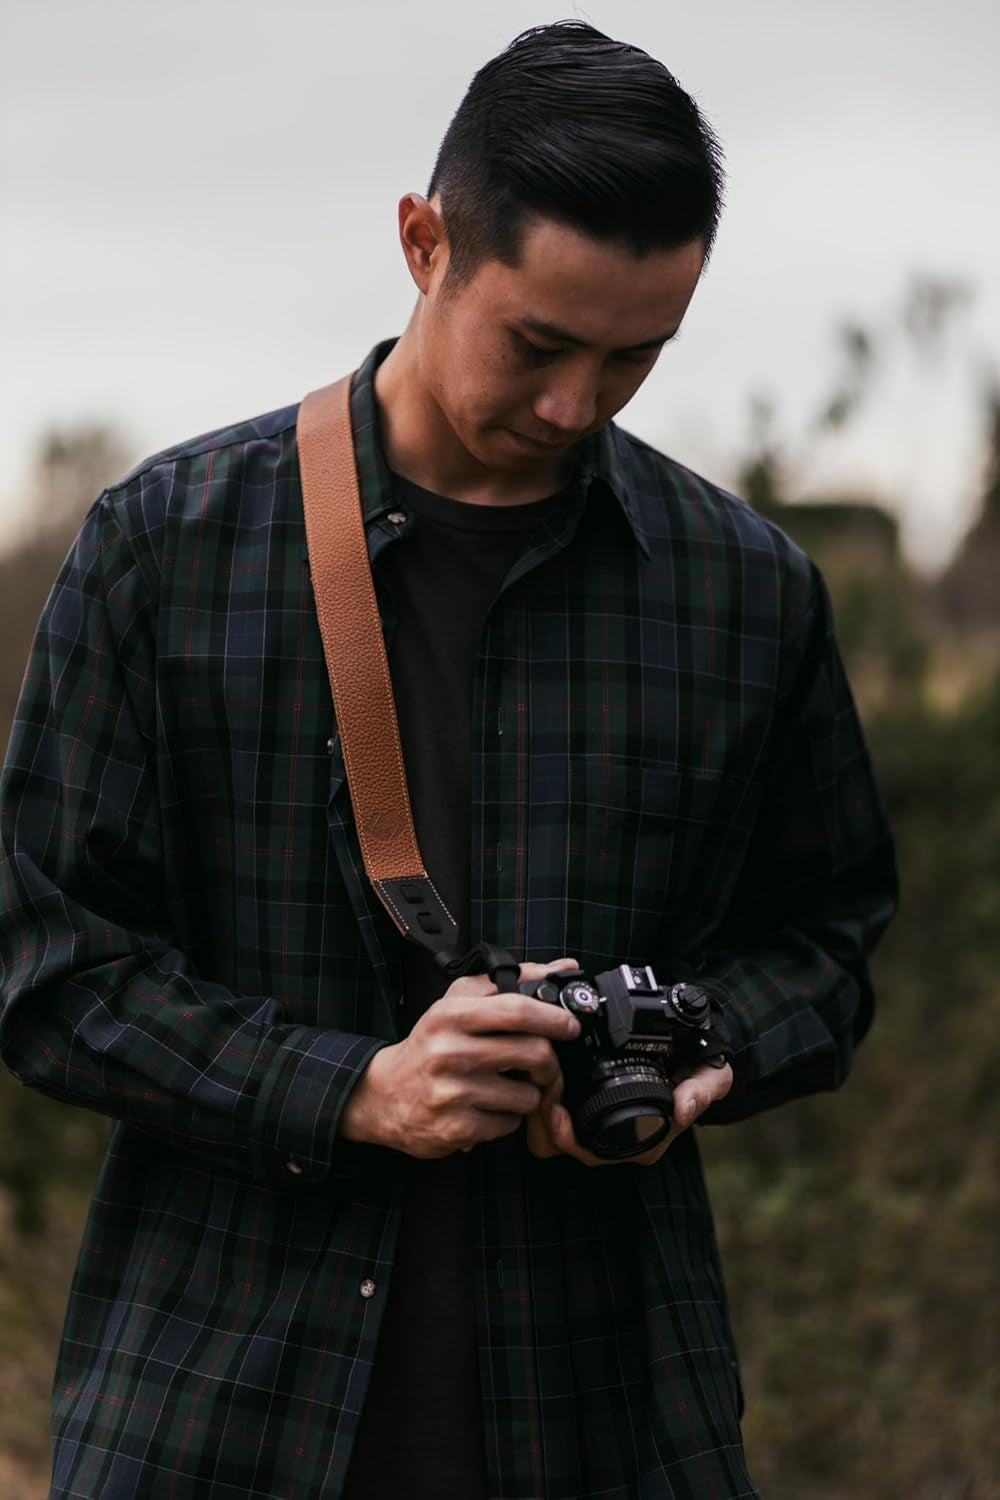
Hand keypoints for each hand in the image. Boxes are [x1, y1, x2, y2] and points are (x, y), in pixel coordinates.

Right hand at [340, 958, 580, 1156]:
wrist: (384, 1096)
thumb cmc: (430, 1045)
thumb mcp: (456, 1004)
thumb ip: (508, 983)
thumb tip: (564, 969)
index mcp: (451, 1015)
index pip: (516, 1009)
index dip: (553, 1018)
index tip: (571, 1026)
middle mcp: (450, 1051)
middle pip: (533, 1053)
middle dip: (550, 1063)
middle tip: (545, 1066)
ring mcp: (453, 1092)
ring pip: (527, 1094)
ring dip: (527, 1094)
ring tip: (508, 1088)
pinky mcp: (456, 1128)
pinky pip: (509, 1124)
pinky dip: (508, 1119)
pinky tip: (489, 1109)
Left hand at [526, 1059, 733, 1166]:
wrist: (698, 1056)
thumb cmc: (701, 1071)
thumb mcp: (712, 1077)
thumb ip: (701, 1090)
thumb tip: (683, 1109)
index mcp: (641, 1142)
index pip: (592, 1152)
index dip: (566, 1135)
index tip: (555, 1107)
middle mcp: (617, 1141)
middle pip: (560, 1147)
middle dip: (543, 1123)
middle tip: (541, 1087)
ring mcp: (599, 1127)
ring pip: (548, 1136)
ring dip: (537, 1109)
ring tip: (540, 1077)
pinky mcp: (587, 1110)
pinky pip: (551, 1118)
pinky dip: (541, 1100)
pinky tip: (544, 1075)